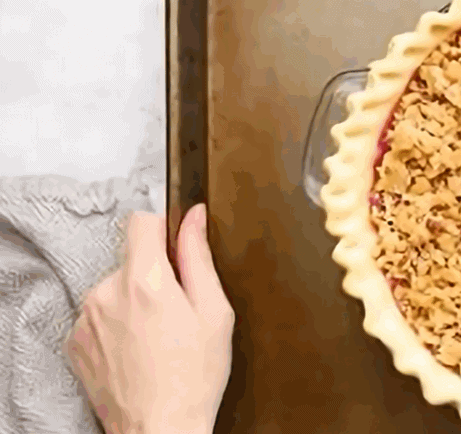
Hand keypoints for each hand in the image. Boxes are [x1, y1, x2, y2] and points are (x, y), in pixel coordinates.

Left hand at [66, 205, 233, 433]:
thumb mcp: (214, 312)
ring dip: (133, 302)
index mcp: (145, 281)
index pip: (141, 222)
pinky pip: (99, 315)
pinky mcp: (75, 341)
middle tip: (178, 314)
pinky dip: (116, 326)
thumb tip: (194, 218)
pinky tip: (137, 351)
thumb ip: (199, 257)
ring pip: (115, 289)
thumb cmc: (195, 376)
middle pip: (131, 261)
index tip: (176, 251)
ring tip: (157, 338)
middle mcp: (106, 292)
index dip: (163, 230)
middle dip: (154, 277)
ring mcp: (85, 318)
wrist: (160, 428)